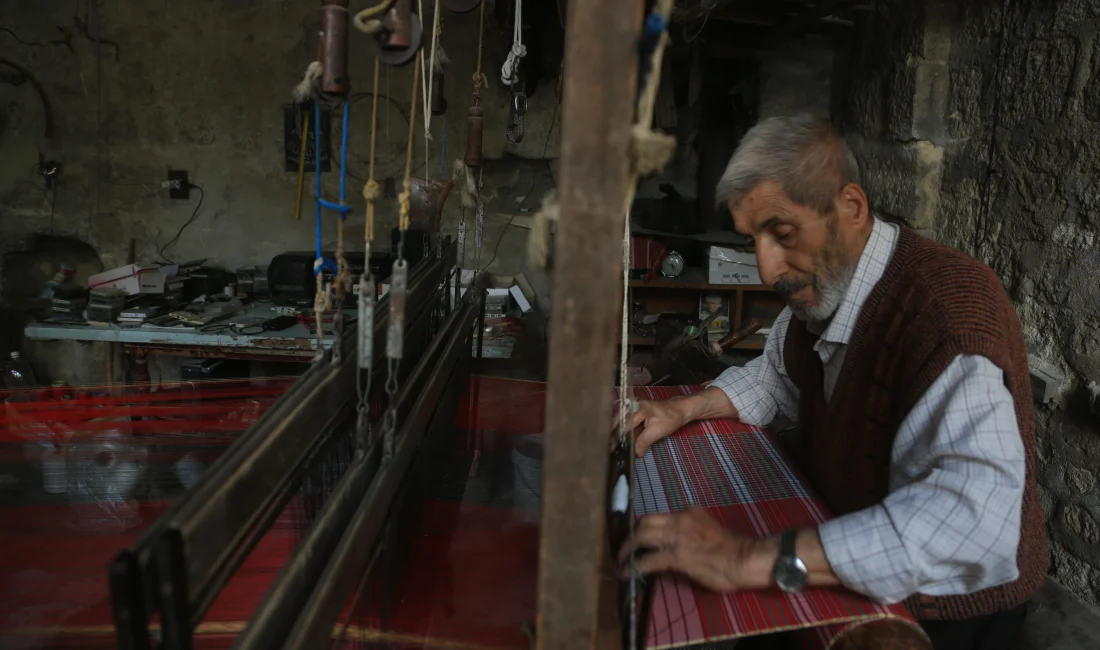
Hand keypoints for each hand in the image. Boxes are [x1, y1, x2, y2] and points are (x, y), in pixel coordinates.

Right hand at [610, 399, 687, 457]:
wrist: (680, 410)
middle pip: (617, 420)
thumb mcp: (658, 431)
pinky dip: (620, 429)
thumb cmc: (671, 418)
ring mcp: (633, 408)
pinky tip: (617, 438)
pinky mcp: (634, 412)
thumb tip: (635, 454)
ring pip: (619, 420)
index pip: (624, 424)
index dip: (617, 437)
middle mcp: (633, 406)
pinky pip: (624, 420)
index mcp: (639, 409)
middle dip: (611, 434)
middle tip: (607, 447)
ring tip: (610, 444)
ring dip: (614, 432)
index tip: (612, 448)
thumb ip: (645, 441)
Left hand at [618, 506, 771, 591]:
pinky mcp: (676, 557)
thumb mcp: (709, 529)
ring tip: (621, 561)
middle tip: (624, 549)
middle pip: (645, 522)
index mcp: (689, 512)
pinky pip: (648, 560)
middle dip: (631, 536)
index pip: (660, 517)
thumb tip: (678, 544)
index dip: (646, 527)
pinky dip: (634, 567)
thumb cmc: (733, 549)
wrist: (744, 558)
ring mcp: (677, 538)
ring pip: (642, 537)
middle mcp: (680, 520)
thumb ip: (692, 531)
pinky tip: (627, 574)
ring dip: (627, 550)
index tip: (640, 537)